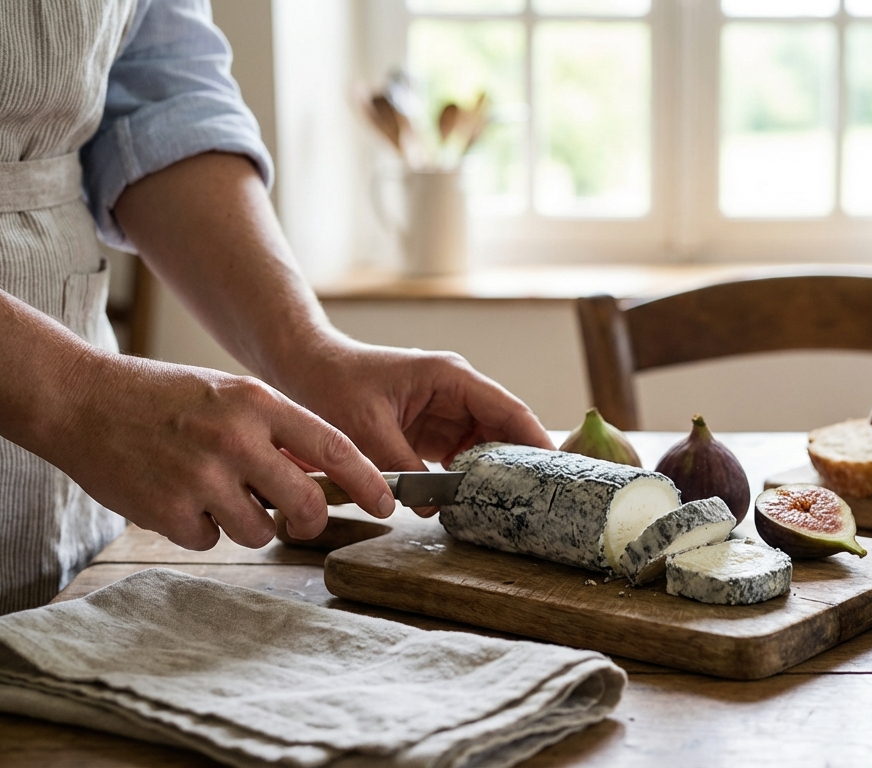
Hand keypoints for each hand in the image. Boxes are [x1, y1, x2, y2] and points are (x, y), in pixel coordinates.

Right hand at [42, 354, 395, 550]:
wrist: (81, 400)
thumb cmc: (163, 397)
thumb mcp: (229, 393)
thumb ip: (276, 429)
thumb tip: (324, 472)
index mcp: (257, 403)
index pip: (334, 448)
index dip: (369, 481)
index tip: (388, 502)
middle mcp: (235, 439)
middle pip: (307, 505)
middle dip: (311, 520)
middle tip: (301, 519)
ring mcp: (201, 477)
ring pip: (260, 531)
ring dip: (246, 523)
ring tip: (215, 493)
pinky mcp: (167, 511)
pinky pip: (209, 540)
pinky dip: (198, 528)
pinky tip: (178, 498)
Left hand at [277, 340, 553, 514]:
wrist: (306, 368)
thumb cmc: (334, 383)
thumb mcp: (366, 427)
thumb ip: (401, 466)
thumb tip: (431, 505)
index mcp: (452, 378)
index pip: (508, 409)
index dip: (535, 439)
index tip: (556, 470)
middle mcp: (458, 393)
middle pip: (506, 429)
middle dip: (523, 462)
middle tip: (542, 499)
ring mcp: (448, 412)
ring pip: (488, 446)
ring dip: (497, 475)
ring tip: (517, 506)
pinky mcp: (434, 431)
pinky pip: (464, 457)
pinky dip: (471, 479)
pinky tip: (476, 504)